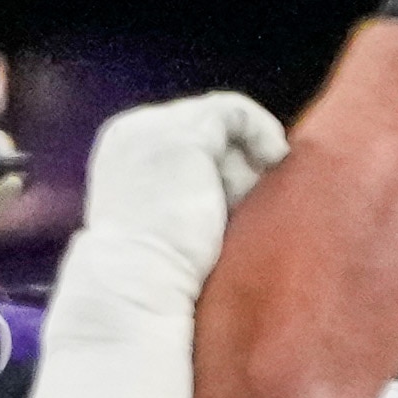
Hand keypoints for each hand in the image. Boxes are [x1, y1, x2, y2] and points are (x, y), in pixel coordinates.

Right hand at [78, 95, 292, 298]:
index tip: (237, 198)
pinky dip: (261, 131)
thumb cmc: (155, 271)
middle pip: (200, 127)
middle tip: (247, 204)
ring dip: (244, 158)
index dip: (215, 162)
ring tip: (253, 197)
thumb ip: (183, 188)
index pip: (177, 137)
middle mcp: (133, 131)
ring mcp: (158, 127)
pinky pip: (236, 113)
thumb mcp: (162, 217)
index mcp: (121, 152)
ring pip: (221, 124)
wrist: (139, 283)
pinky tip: (276, 157)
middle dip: (230, 162)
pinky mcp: (188, 134)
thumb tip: (231, 178)